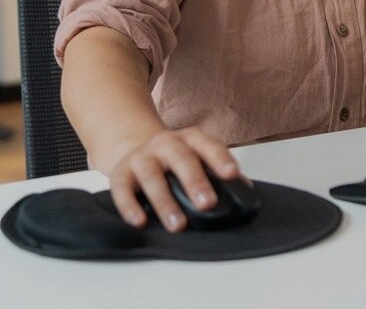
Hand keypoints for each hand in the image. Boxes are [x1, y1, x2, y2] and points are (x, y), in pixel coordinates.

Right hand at [106, 126, 240, 232]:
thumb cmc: (172, 157)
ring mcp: (142, 157)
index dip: (220, 158)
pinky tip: (139, 221)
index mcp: (189, 139)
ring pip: (151, 176)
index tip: (232, 174)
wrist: (132, 143)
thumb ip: (216, 170)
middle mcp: (165, 144)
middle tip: (207, 204)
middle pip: (181, 159)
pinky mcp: (121, 173)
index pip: (207, 145)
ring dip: (164, 201)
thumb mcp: (194, 154)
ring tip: (177, 225)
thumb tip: (244, 191)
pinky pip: (122, 189)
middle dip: (195, 181)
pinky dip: (129, 206)